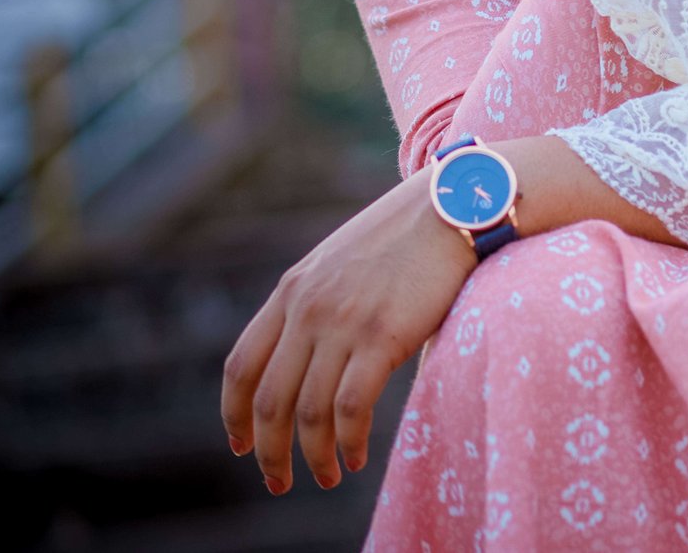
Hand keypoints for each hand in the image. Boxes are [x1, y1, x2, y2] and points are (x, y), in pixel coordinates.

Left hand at [221, 168, 475, 493]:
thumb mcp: (343, 260)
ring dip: (312, 456)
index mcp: (292, 290)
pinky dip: (349, 441)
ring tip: (328, 476)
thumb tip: (317, 352)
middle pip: (269, 400)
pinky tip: (357, 456)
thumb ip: (320, 300)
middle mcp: (307, 309)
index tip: (241, 443)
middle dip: (269, 451)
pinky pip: (350, 407)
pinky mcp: (382, 336)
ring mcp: (342, 323)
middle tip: (279, 481)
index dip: (234, 414)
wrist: (454, 206)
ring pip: (308, 412)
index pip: (241, 366)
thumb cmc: (409, 234)